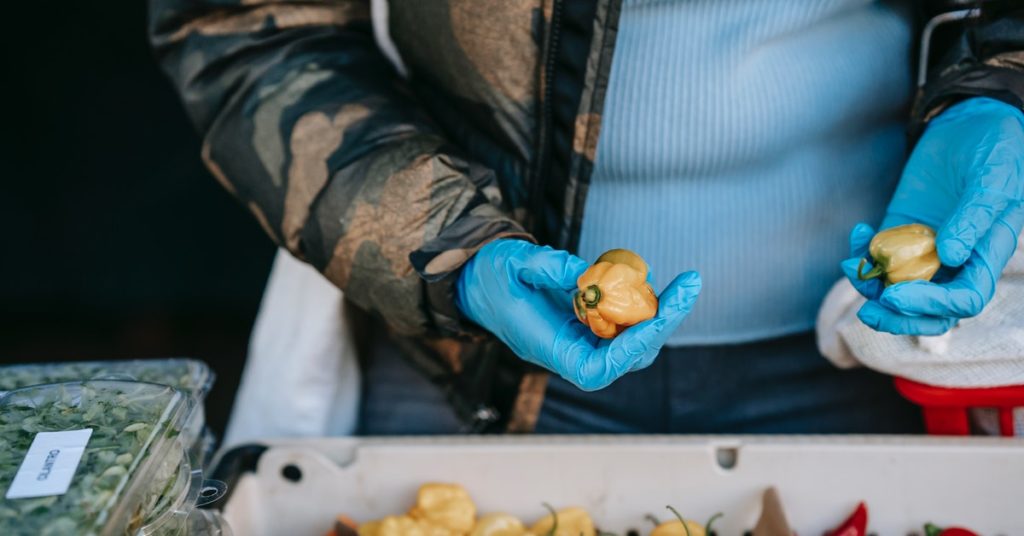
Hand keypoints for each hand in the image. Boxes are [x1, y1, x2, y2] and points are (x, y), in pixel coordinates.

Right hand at [456, 239, 700, 390]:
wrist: (477, 280)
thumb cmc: (490, 275)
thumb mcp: (512, 261)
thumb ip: (548, 266)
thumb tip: (587, 273)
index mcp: (547, 347)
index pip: (597, 369)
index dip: (629, 349)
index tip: (654, 318)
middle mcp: (569, 351)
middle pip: (627, 356)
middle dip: (663, 323)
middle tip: (689, 285)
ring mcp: (581, 340)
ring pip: (633, 343)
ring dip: (660, 315)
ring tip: (681, 284)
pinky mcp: (588, 326)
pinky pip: (625, 325)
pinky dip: (644, 306)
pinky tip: (654, 282)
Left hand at [842, 97, 1023, 334]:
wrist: (968, 122)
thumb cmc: (994, 147)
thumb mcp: (992, 177)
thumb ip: (974, 215)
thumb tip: (950, 256)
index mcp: (987, 253)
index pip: (965, 299)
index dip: (933, 305)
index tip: (896, 294)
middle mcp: (957, 259)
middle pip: (931, 310)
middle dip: (899, 317)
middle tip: (868, 311)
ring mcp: (925, 247)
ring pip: (899, 288)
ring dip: (871, 288)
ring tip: (851, 268)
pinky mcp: (900, 232)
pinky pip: (879, 256)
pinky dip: (863, 254)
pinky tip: (858, 232)